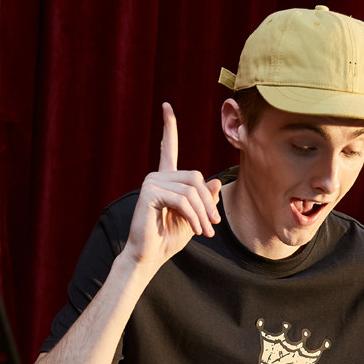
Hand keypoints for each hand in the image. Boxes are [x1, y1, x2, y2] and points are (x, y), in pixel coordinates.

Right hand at [122, 102, 221, 270]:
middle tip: (213, 225)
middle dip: (208, 203)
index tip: (166, 107)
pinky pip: (182, 200)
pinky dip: (194, 216)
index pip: (168, 149)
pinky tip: (196, 230)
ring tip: (205, 232)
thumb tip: (215, 183)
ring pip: (191, 191)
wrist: (148, 256)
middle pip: (195, 177)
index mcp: (165, 180)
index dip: (168, 128)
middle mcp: (157, 176)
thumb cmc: (168, 239)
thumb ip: (204, 201)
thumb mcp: (194, 219)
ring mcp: (151, 182)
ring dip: (202, 214)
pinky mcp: (150, 193)